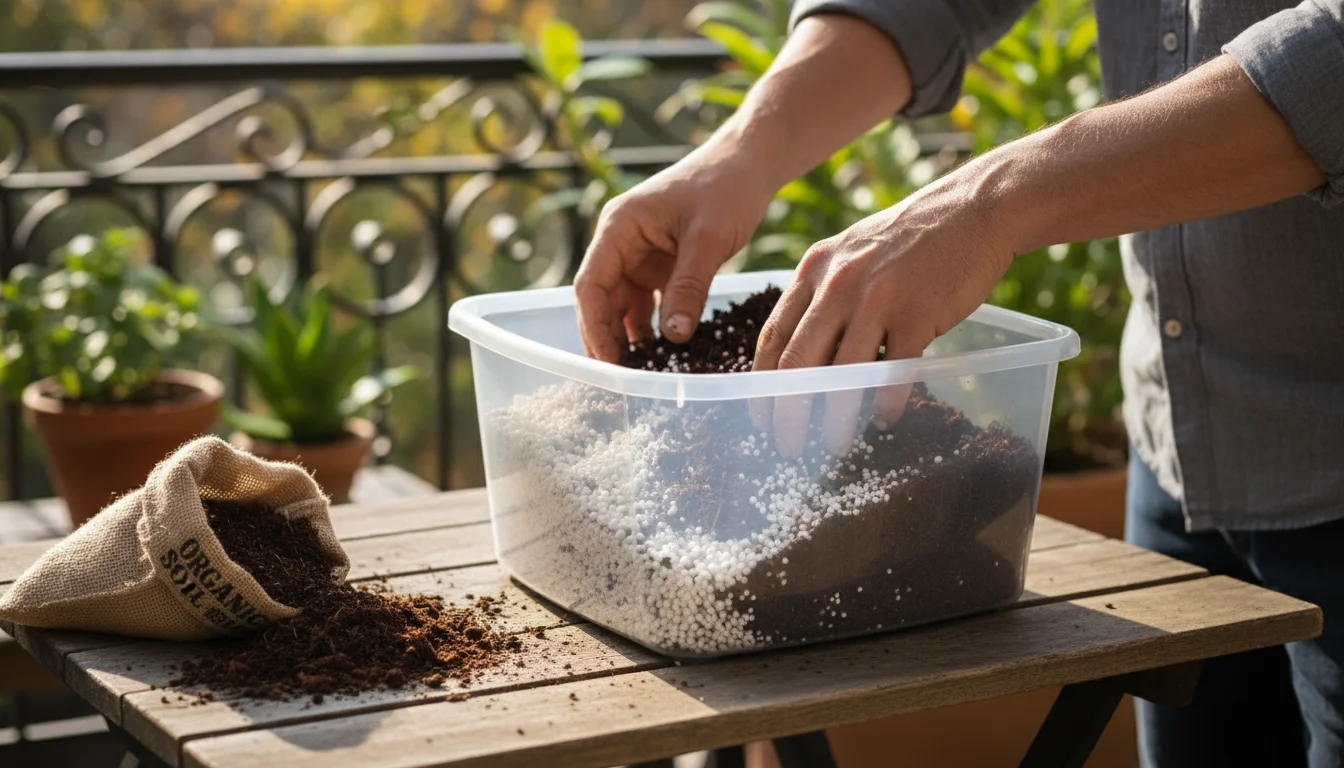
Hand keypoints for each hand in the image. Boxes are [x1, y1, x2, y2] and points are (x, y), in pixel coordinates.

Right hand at [575, 142, 773, 361]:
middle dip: (607, 339)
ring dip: (628, 338)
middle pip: (601, 299)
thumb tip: (673, 338)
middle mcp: (622, 243)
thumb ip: (689, 287)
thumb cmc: (726, 187)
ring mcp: (640, 255)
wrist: (748, 164)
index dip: (594, 326)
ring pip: (622, 305)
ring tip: (638, 375)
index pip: (591, 284)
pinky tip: (661, 354)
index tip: (609, 361)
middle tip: (619, 380)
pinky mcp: (661, 266)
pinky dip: (652, 328)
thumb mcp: (709, 239)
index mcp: (619, 228)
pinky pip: (648, 303)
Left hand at [750, 165, 1019, 457]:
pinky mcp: (917, 313)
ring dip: (834, 421)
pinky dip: (886, 403)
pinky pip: (894, 372)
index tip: (760, 418)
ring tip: (833, 447)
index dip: (760, 385)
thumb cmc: (910, 239)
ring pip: (841, 375)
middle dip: (786, 415)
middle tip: (786, 448)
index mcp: (812, 271)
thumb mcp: (850, 252)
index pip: (770, 338)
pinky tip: (885, 420)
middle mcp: (836, 284)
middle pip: (795, 364)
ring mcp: (876, 298)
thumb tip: (802, 352)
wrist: (973, 209)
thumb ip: (822, 293)